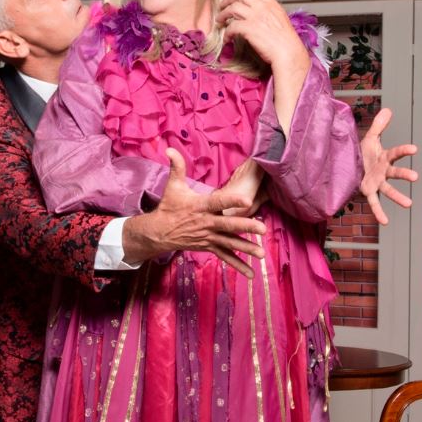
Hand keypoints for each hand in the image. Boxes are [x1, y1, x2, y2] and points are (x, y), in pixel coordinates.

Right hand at [122, 148, 266, 277]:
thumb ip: (177, 166)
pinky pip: (225, 257)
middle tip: (263, 229)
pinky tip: (251, 273)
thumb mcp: (173, 186)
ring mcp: (208, 237)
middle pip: (228, 225)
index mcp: (200, 206)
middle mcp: (206, 223)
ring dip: (246, 248)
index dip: (231, 201)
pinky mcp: (209, 247)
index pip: (218, 202)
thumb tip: (170, 147)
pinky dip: (238, 265)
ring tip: (262, 254)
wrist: (159, 232)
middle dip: (246, 226)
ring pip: (229, 243)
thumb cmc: (169, 206)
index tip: (246, 199)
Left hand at [216, 0, 309, 137]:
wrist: (288, 53)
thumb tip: (256, 13)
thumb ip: (268, 13)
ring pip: (233, 8)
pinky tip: (226, 38)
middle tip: (222, 6)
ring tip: (219, 21)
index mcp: (272, 4)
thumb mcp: (279, 19)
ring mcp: (255, 17)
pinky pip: (232, 26)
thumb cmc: (285, 41)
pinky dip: (226, 32)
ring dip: (223, 14)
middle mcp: (263, 8)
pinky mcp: (249, 29)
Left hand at [360, 108, 417, 224]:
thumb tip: (388, 109)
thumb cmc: (362, 152)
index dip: (404, 150)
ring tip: (409, 205)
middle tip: (415, 177)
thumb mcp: (369, 138)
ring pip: (388, 190)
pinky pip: (374, 203)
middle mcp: (383, 171)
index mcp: (384, 157)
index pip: (395, 153)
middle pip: (395, 172)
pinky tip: (385, 222)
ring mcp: (377, 182)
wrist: (349, 165)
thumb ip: (378, 126)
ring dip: (398, 197)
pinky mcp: (368, 191)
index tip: (414, 149)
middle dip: (404, 174)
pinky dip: (379, 212)